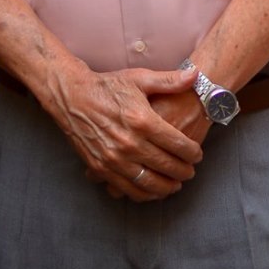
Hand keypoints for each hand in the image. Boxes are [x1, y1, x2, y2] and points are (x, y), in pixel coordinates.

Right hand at [47, 65, 202, 201]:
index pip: (177, 144)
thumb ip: (169, 80)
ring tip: (175, 185)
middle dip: (183, 172)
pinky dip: (141, 193)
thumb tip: (195, 75)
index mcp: (143, 121)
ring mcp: (113, 158)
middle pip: (165, 166)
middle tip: (191, 172)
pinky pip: (125, 188)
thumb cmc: (108, 86)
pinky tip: (151, 191)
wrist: (71, 97)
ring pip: (147, 182)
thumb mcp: (140, 79)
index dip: (192, 153)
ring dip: (165, 187)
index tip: (198, 155)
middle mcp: (129, 143)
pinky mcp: (99, 167)